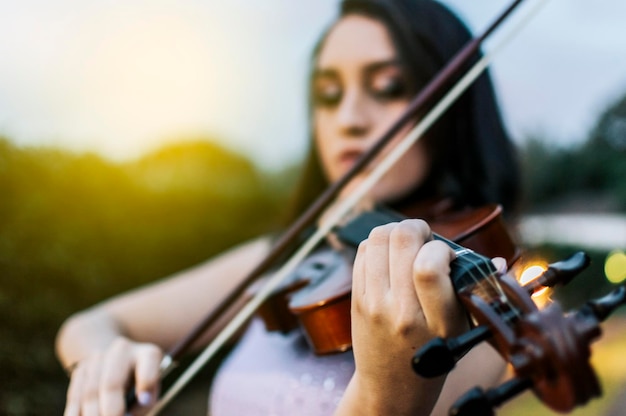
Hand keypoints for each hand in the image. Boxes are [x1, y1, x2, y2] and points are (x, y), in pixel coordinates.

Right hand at [64, 337, 161, 415]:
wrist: (118, 363)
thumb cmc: (140, 386)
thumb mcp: (150, 392)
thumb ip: (140, 405)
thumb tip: (125, 415)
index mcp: (147, 354)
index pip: (148, 359)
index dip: (146, 380)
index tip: (144, 400)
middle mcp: (122, 351)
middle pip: (111, 382)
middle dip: (110, 410)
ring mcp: (98, 358)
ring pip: (89, 392)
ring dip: (91, 414)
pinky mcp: (81, 368)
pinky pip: (74, 395)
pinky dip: (76, 412)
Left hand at [345, 219, 466, 414]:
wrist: (392, 387)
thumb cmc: (435, 354)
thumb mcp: (461, 330)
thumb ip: (475, 291)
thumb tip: (497, 259)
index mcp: (438, 323)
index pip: (429, 267)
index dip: (439, 248)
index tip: (446, 254)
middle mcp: (402, 312)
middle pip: (401, 241)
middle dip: (417, 228)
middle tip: (426, 239)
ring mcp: (374, 305)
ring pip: (378, 239)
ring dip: (396, 230)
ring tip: (408, 242)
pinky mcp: (357, 300)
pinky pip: (363, 251)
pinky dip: (379, 243)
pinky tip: (391, 254)